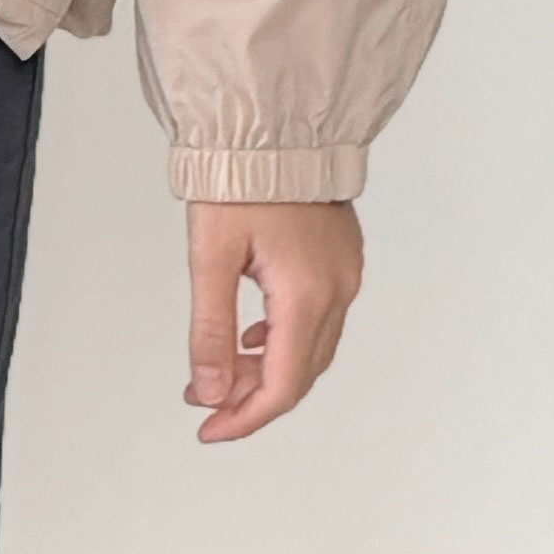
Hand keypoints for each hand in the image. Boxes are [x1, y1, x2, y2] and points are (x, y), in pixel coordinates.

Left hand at [184, 198, 360, 441]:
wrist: (273, 123)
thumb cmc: (242, 178)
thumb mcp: (211, 258)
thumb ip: (210, 331)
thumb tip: (211, 390)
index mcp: (307, 294)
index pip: (283, 385)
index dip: (246, 418)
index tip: (210, 430)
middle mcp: (337, 289)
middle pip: (301, 373)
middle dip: (253, 397)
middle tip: (207, 403)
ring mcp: (345, 273)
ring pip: (311, 348)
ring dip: (268, 369)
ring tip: (222, 371)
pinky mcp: (342, 258)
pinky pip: (319, 319)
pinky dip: (284, 340)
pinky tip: (253, 337)